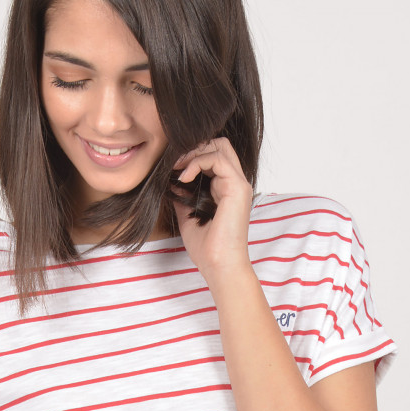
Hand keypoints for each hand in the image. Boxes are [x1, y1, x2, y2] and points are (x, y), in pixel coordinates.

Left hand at [173, 137, 253, 287]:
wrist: (220, 266)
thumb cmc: (207, 249)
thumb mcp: (187, 217)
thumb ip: (183, 198)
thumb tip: (170, 183)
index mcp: (227, 190)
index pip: (214, 156)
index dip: (193, 155)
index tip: (173, 168)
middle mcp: (236, 184)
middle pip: (220, 144)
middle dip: (194, 148)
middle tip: (175, 163)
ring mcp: (239, 184)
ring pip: (219, 146)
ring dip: (194, 153)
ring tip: (177, 169)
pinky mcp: (237, 188)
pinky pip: (217, 159)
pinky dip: (197, 162)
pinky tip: (183, 177)